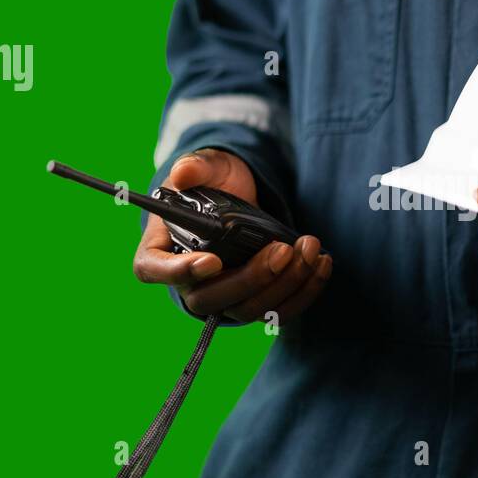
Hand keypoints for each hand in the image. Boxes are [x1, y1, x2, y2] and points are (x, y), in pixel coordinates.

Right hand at [132, 149, 331, 323]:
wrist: (240, 194)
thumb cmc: (212, 182)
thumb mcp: (205, 167)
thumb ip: (194, 167)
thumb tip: (183, 173)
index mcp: (160, 248)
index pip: (155, 270)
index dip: (180, 272)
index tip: (212, 261)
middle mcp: (188, 281)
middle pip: (210, 299)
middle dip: (251, 279)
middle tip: (281, 250)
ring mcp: (223, 295)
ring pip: (249, 309)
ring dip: (285, 284)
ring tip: (309, 248)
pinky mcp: (256, 299)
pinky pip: (278, 310)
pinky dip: (305, 291)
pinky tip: (322, 262)